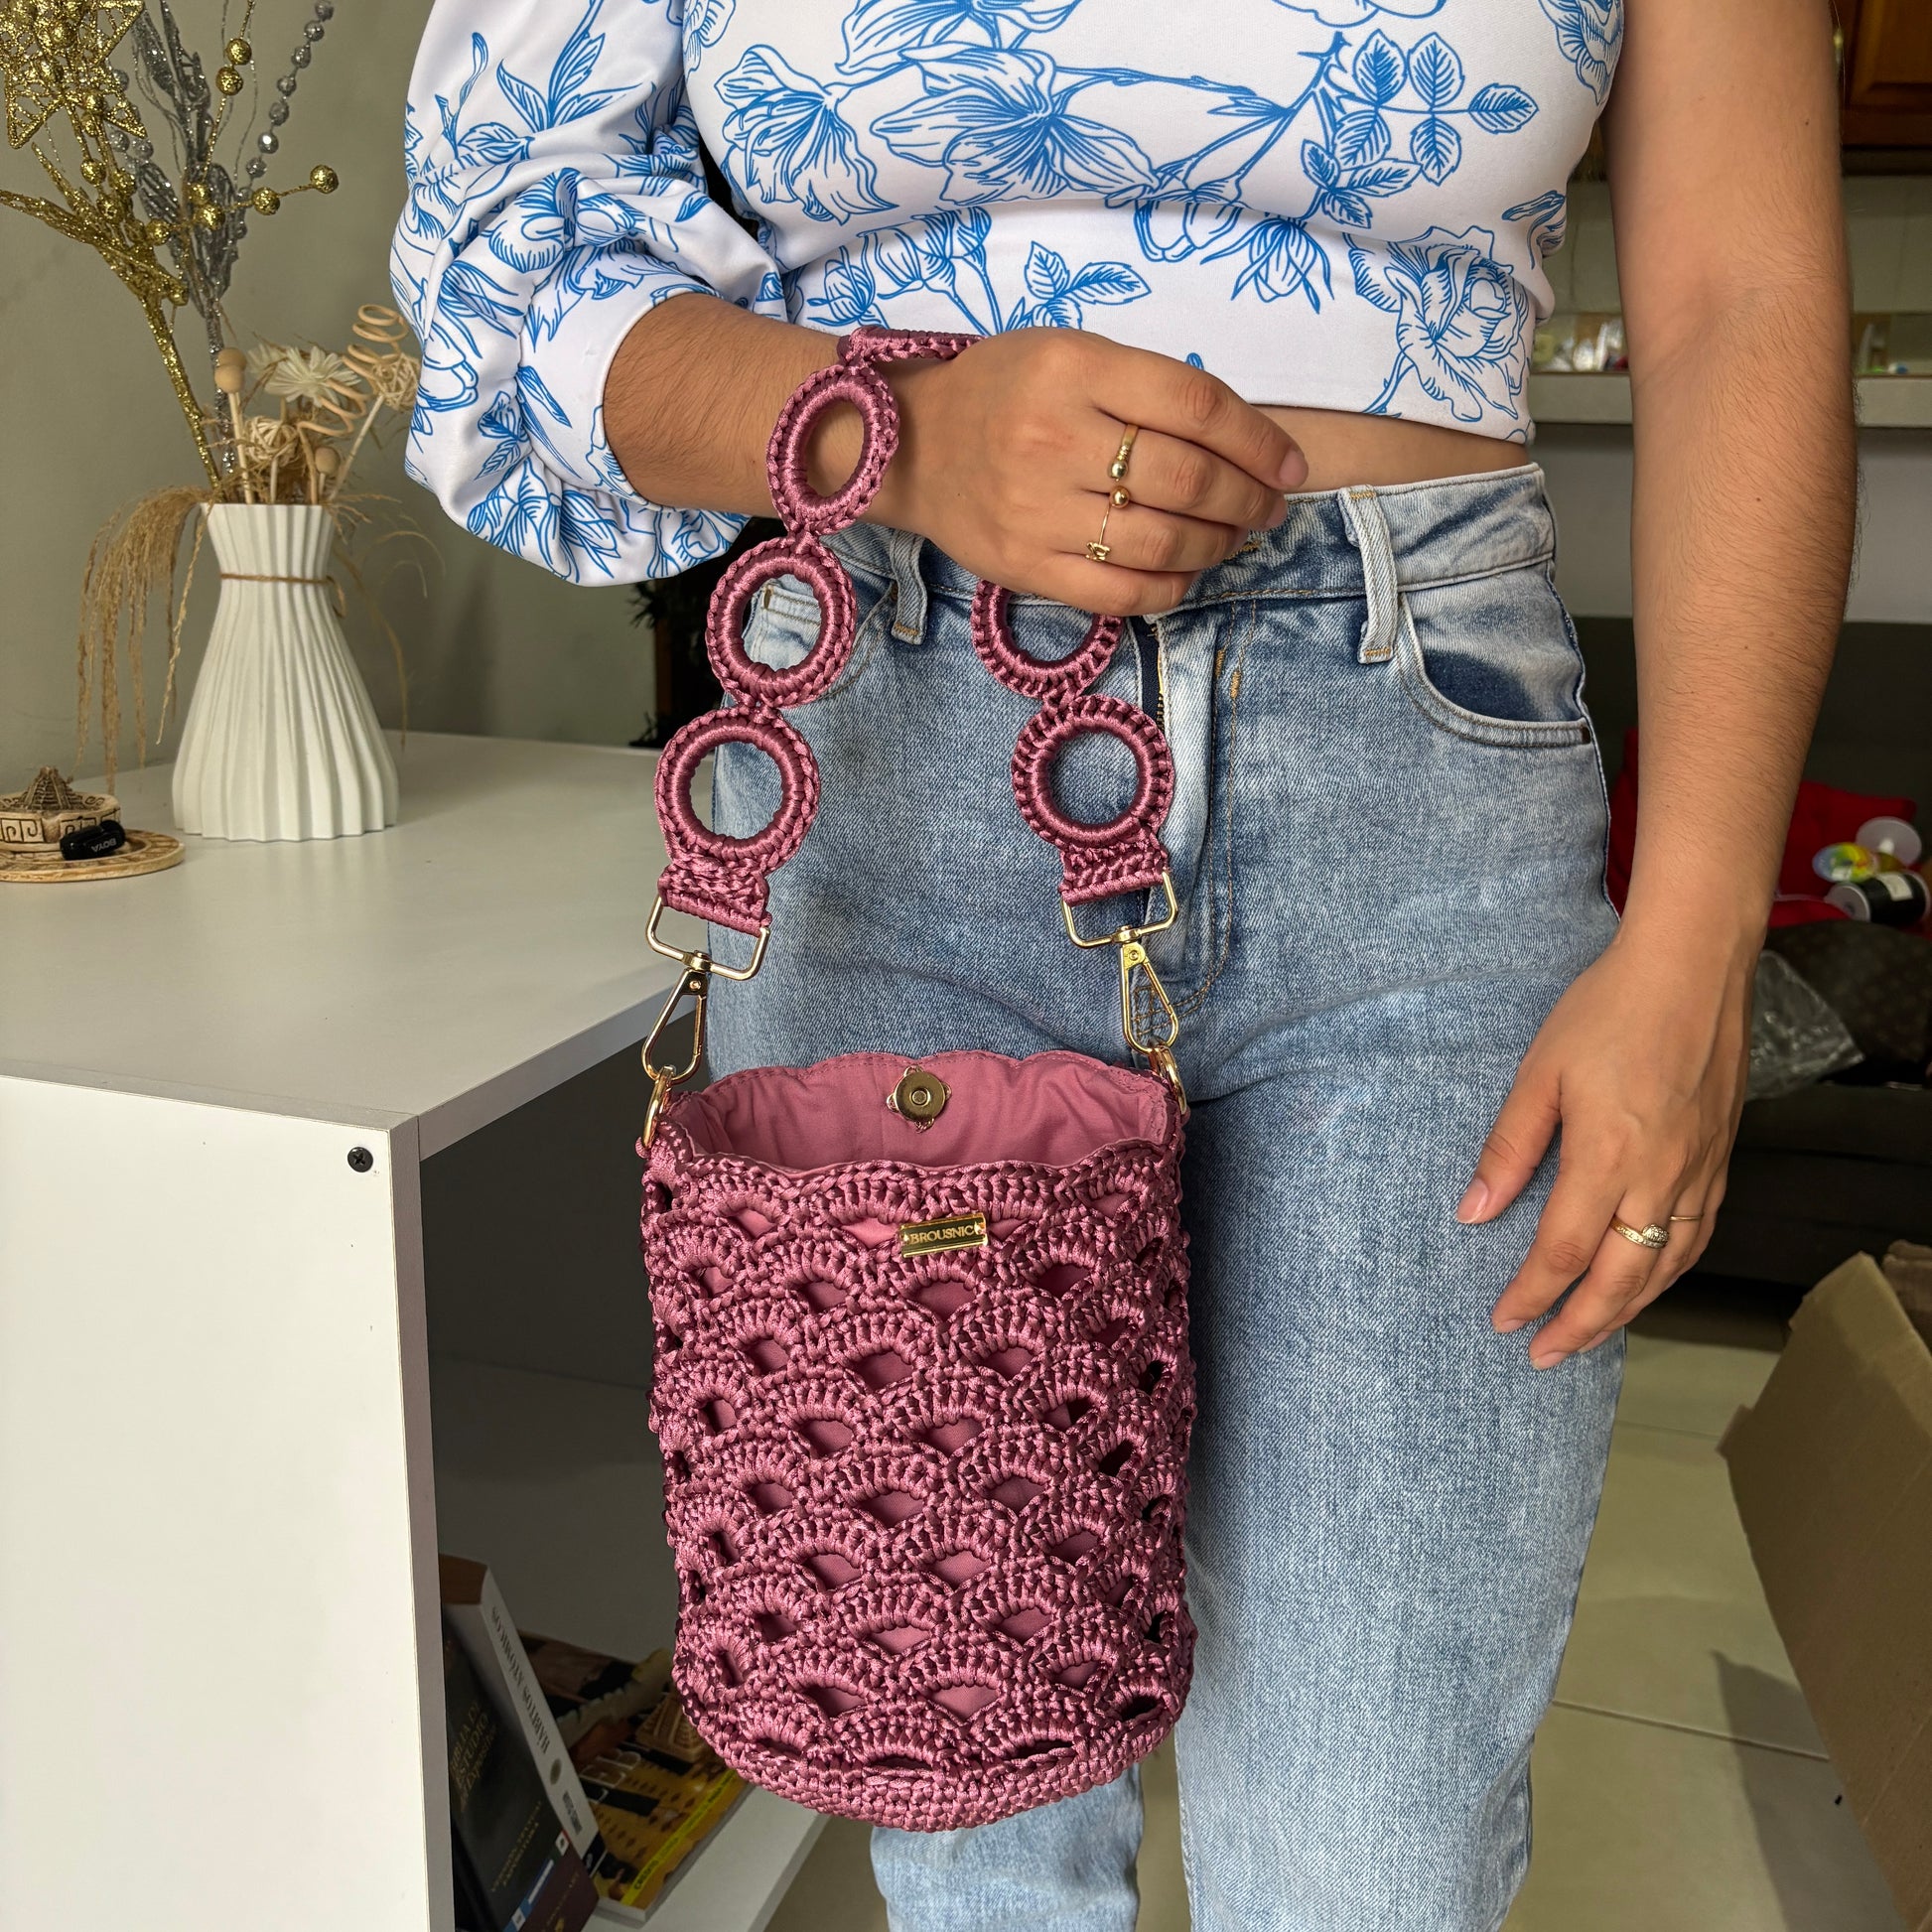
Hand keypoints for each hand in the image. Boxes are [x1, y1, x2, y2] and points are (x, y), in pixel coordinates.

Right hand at [863, 330, 1308, 617]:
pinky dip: (1170, 587)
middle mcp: (1054, 437)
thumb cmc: (1004, 392)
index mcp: (1072, 368)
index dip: (1259, 441)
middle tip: (1267, 510)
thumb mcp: (1068, 353)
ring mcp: (1036, 509)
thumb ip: (1146, 387)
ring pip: (1161, 540)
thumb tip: (1244, 443)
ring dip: (1217, 546)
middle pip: (1186, 478)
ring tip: (1231, 540)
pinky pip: (1120, 591)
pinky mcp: (1025, 566)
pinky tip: (1184, 572)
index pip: (1195, 406)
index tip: (1289, 467)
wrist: (910, 446)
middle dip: (1247, 500)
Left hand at [1459, 929, 1755, 1367]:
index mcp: (1608, 1156)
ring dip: (1626, 1310)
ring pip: (1666, 1266)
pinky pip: (1697, 1236)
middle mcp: (1662, 1176)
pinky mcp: (1721, 1158)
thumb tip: (1474, 1211)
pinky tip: (1646, 1280)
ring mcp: (1700, 1171)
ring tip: (1590, 1334)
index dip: (1532, 1294)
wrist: (1694, 968)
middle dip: (1579, 1325)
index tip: (1503, 1320)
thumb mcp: (1541, 1072)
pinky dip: (1668, 1272)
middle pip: (1621, 1279)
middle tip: (1543, 1355)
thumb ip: (1510, 1147)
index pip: (1564, 1252)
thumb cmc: (1610, 1010)